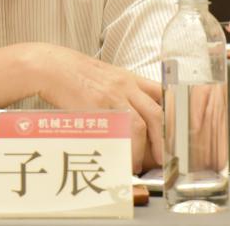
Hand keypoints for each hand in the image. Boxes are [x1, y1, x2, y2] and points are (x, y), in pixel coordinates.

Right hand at [32, 44, 161, 173]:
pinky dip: (122, 148)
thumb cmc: (75, 74)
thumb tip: (135, 118)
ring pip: (139, 125)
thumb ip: (122, 92)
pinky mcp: (96, 106)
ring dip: (142, 149)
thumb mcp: (105, 76)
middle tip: (163, 159)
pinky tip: (118, 158)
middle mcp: (124, 85)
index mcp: (128, 78)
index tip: (177, 134)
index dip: (174, 116)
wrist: (52, 66)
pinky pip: (116, 130)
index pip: (162, 95)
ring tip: (137, 164)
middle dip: (164, 140)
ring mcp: (111, 96)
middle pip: (157, 114)